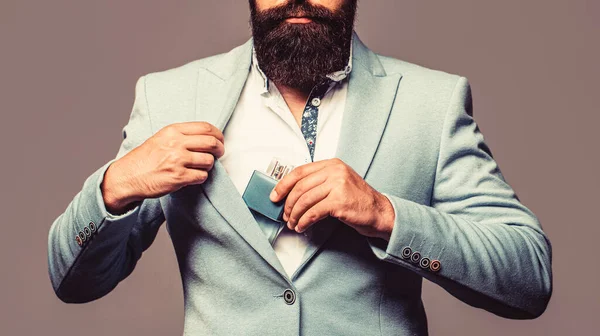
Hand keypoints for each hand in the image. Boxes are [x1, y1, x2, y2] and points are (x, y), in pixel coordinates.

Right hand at [101, 121, 224, 212]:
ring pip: (209, 161)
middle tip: (218, 154)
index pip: (206, 127)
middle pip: (211, 143)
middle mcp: (176, 143)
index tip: (220, 140)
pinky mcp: (179, 177)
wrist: (128, 176)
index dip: (218, 135)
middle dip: (219, 149)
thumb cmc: (145, 159)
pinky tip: (193, 176)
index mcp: (173, 131)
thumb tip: (206, 138)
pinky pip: (202, 176)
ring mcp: (178, 160)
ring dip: (209, 165)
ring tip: (201, 167)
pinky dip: (201, 177)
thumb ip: (182, 135)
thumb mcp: (161, 138)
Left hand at [269, 158, 394, 240]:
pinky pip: (313, 213)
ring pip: (305, 200)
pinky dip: (304, 222)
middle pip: (300, 187)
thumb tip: (291, 193)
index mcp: (332, 164)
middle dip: (289, 204)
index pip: (300, 171)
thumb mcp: (338, 183)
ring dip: (295, 215)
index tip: (275, 196)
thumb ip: (319, 182)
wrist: (379, 212)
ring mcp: (338, 185)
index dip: (283, 185)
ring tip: (293, 224)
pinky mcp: (340, 202)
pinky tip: (302, 227)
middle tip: (285, 215)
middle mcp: (335, 171)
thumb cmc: (357, 200)